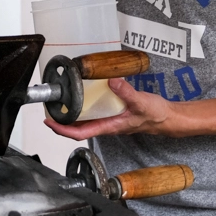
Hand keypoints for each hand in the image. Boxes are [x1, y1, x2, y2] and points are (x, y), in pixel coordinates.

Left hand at [43, 78, 176, 139]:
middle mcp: (106, 125)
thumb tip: (112, 82)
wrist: (166, 117)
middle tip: (49, 109)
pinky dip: (84, 106)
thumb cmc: (155, 115)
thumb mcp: (141, 102)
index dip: (62, 130)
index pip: (79, 133)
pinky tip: (81, 96)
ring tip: (60, 103)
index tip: (49, 122)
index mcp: (109, 127)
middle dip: (61, 122)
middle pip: (77, 129)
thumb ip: (126, 92)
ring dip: (71, 115)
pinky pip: (94, 113)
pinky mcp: (113, 114)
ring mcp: (109, 120)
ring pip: (85, 121)